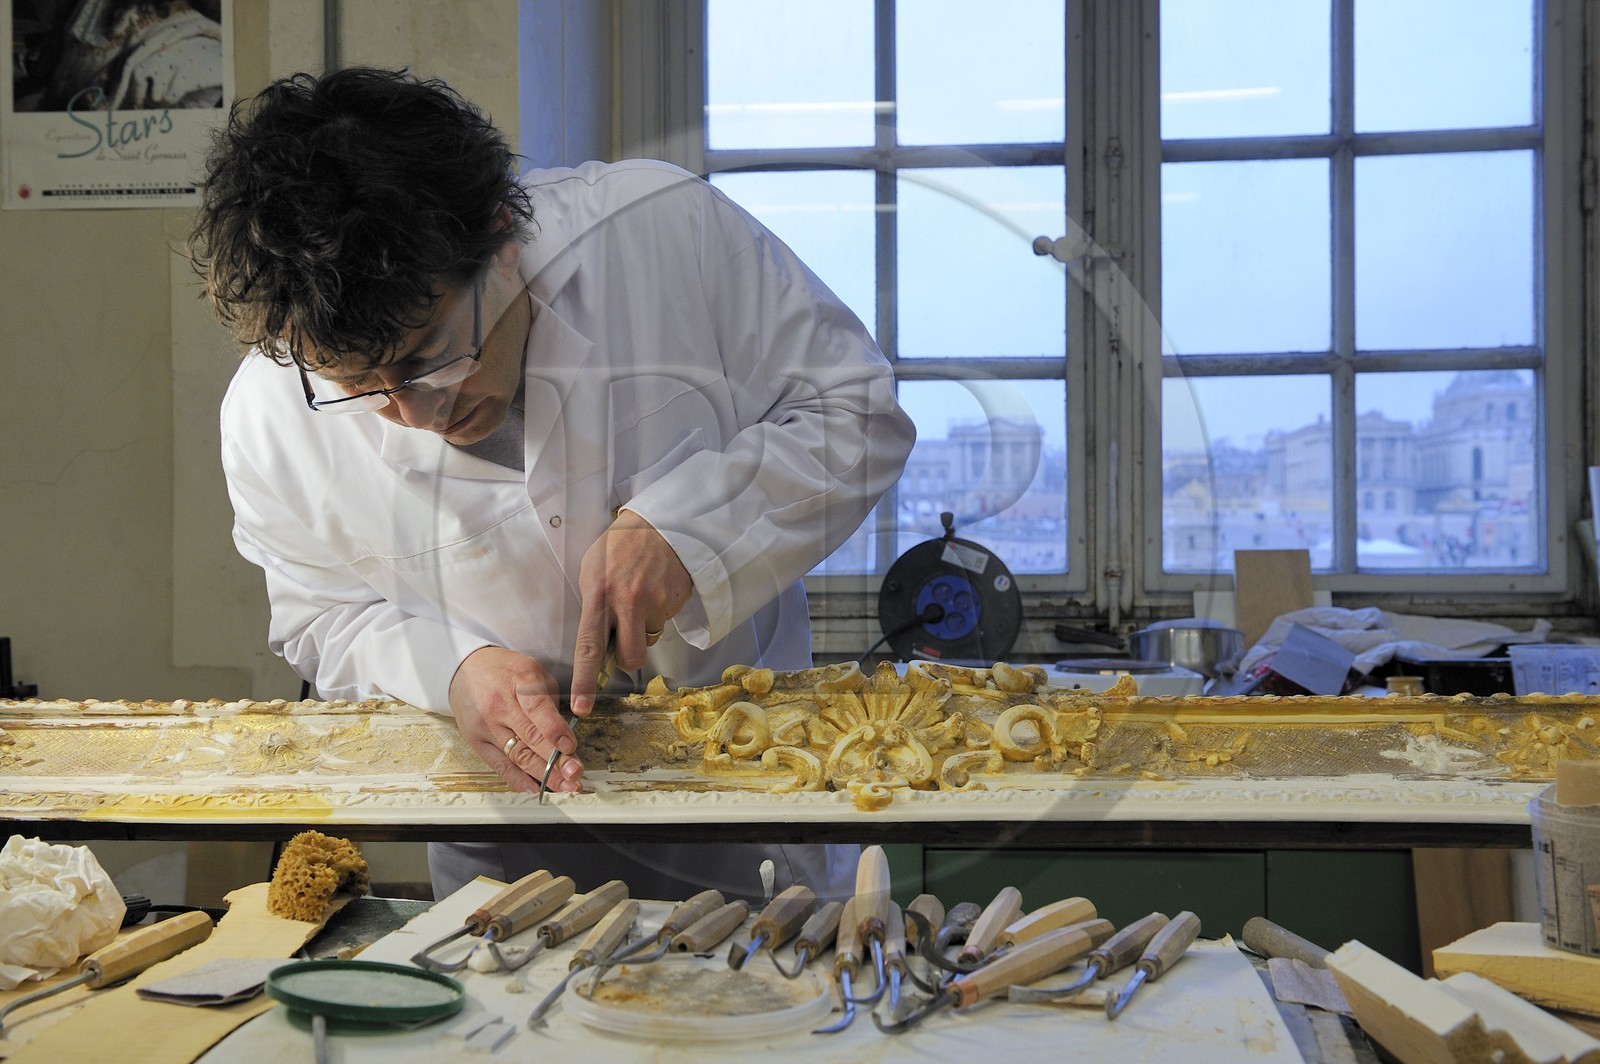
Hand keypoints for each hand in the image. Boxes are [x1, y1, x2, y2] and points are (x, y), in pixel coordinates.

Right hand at [448, 646, 582, 793]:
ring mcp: (486, 725)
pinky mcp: (476, 741)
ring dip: (543, 775)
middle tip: (575, 774)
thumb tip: (566, 732)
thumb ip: (550, 699)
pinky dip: (518, 780)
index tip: (570, 748)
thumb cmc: (505, 670)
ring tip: (564, 786)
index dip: (555, 730)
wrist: (465, 669)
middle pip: (530, 737)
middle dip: (555, 760)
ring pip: (517, 756)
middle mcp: (499, 705)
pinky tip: (535, 789)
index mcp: (518, 681)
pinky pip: (499, 766)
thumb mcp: (532, 670)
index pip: (537, 709)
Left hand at [571, 510, 692, 712]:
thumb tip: (595, 641)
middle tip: (625, 636)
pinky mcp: (676, 599)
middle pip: (629, 657)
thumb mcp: (591, 571)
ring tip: (642, 596)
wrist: (658, 524)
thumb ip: (592, 606)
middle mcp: (627, 602)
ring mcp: (655, 602)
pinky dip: (660, 611)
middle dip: (627, 656)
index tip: (582, 708)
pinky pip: (665, 621)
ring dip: (644, 627)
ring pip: (649, 638)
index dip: (584, 681)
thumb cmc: (618, 548)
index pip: (588, 648)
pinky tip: (656, 588)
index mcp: (599, 596)